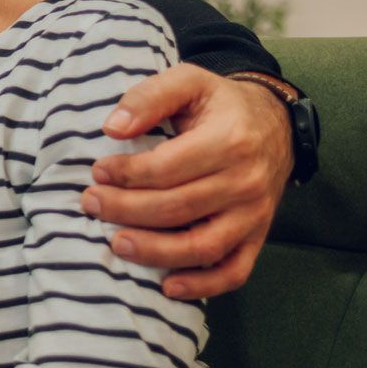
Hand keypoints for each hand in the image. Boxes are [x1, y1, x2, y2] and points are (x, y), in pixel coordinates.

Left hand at [89, 65, 291, 299]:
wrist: (276, 125)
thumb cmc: (221, 103)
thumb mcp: (189, 81)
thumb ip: (150, 97)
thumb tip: (113, 128)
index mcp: (229, 140)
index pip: (167, 168)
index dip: (127, 174)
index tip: (97, 172)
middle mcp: (245, 182)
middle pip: (177, 208)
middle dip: (126, 210)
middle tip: (90, 204)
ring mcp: (254, 215)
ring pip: (202, 245)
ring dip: (155, 252)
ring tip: (116, 244)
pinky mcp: (257, 237)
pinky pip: (234, 271)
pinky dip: (203, 286)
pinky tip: (168, 286)